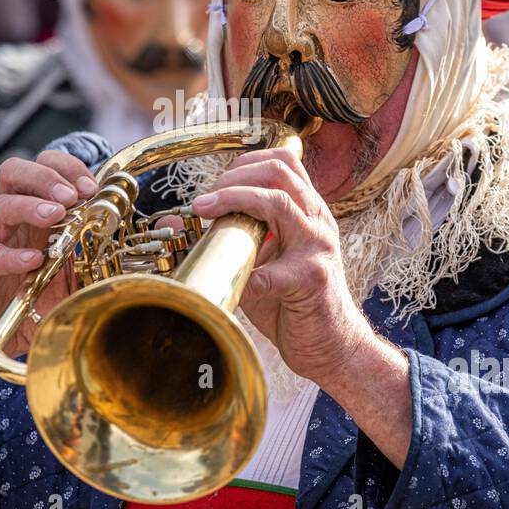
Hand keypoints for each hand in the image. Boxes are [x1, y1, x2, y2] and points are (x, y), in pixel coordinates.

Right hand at [0, 150, 97, 370]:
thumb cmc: (30, 305)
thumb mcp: (72, 279)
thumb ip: (92, 260)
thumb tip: (126, 246)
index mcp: (34, 215)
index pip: (44, 169)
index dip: (68, 169)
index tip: (92, 187)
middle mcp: (11, 222)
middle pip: (16, 172)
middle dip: (48, 176)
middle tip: (72, 195)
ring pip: (2, 204)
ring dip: (32, 204)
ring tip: (55, 215)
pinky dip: (14, 255)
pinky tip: (33, 261)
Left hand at [192, 145, 374, 384]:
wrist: (332, 346)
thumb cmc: (293, 302)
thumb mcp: (258, 261)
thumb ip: (228, 237)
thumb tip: (176, 220)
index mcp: (307, 212)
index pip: (282, 162)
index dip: (244, 164)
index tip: (215, 186)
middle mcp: (317, 221)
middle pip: (279, 170)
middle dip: (233, 178)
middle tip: (206, 201)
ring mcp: (318, 247)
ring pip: (278, 202)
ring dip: (235, 200)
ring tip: (208, 213)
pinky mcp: (312, 279)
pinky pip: (270, 270)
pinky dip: (242, 275)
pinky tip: (231, 285)